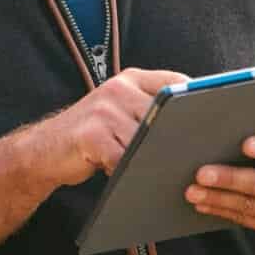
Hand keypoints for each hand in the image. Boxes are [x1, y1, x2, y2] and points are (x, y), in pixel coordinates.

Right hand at [37, 68, 187, 186]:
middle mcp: (119, 88)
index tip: (210, 118)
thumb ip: (148, 109)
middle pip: (164, 112)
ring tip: (155, 168)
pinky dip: (129, 171)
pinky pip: (123, 158)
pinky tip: (127, 176)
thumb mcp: (120, 110)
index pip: (174, 81)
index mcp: (131, 79)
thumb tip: (193, 125)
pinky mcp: (91, 134)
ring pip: (146, 138)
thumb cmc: (93, 135)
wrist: (44, 149)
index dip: (194, 100)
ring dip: (151, 157)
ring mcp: (104, 109)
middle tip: (192, 153)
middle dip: (176, 135)